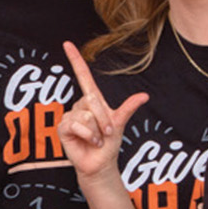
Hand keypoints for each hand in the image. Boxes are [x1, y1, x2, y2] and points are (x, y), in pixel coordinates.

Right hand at [58, 42, 146, 185]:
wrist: (100, 164)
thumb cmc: (109, 145)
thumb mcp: (120, 124)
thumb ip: (128, 108)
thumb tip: (145, 95)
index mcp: (93, 100)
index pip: (83, 76)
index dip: (75, 59)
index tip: (67, 43)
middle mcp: (80, 106)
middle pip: (91, 99)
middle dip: (103, 119)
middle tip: (106, 134)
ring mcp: (70, 116)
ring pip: (85, 115)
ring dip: (96, 131)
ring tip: (96, 140)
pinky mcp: (62, 128)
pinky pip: (76, 124)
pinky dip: (87, 135)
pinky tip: (88, 142)